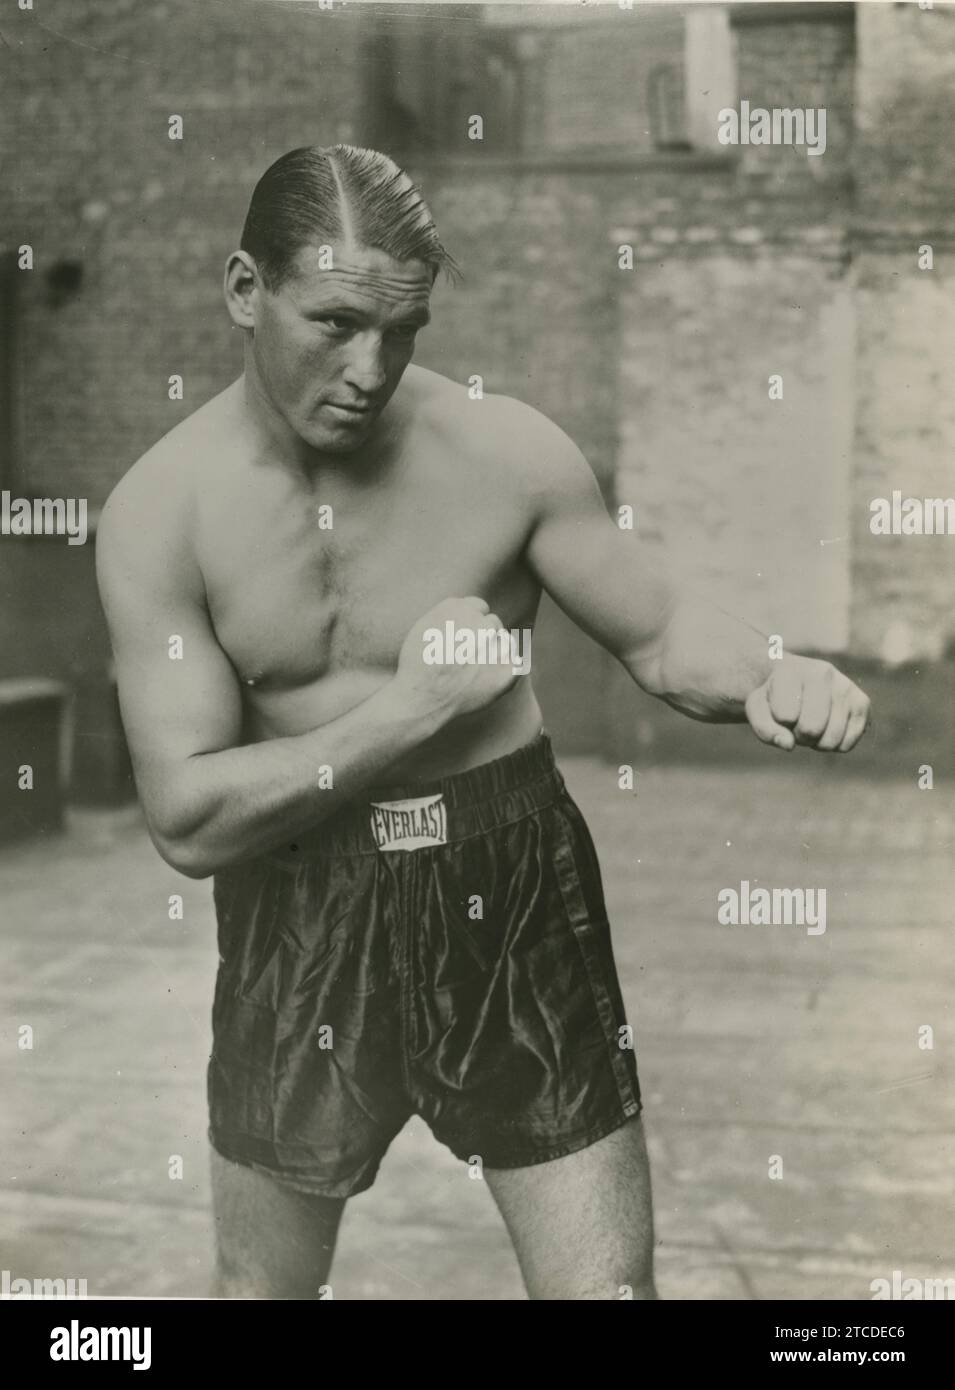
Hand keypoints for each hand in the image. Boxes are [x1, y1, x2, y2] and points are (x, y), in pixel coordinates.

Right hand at [392, 596, 520, 722]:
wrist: (422, 697)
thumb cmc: (417, 665)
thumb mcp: (424, 627)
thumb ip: (449, 614)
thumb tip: (467, 608)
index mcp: (459, 609)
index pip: (479, 606)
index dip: (472, 622)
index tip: (464, 638)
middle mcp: (479, 623)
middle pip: (493, 623)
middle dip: (483, 637)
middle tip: (467, 658)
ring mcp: (494, 646)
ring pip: (505, 642)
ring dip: (495, 652)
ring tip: (474, 671)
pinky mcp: (506, 670)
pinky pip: (518, 663)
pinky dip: (508, 669)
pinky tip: (490, 678)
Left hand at [744, 656, 870, 752]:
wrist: (795, 681)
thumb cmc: (774, 698)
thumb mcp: (757, 710)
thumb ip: (764, 729)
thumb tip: (788, 744)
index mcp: (792, 671)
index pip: (785, 716)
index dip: (779, 722)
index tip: (779, 710)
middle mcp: (823, 673)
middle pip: (811, 729)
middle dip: (799, 735)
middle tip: (796, 722)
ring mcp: (846, 686)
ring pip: (831, 740)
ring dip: (816, 743)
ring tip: (811, 724)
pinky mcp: (862, 702)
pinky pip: (847, 744)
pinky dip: (834, 746)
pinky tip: (827, 728)